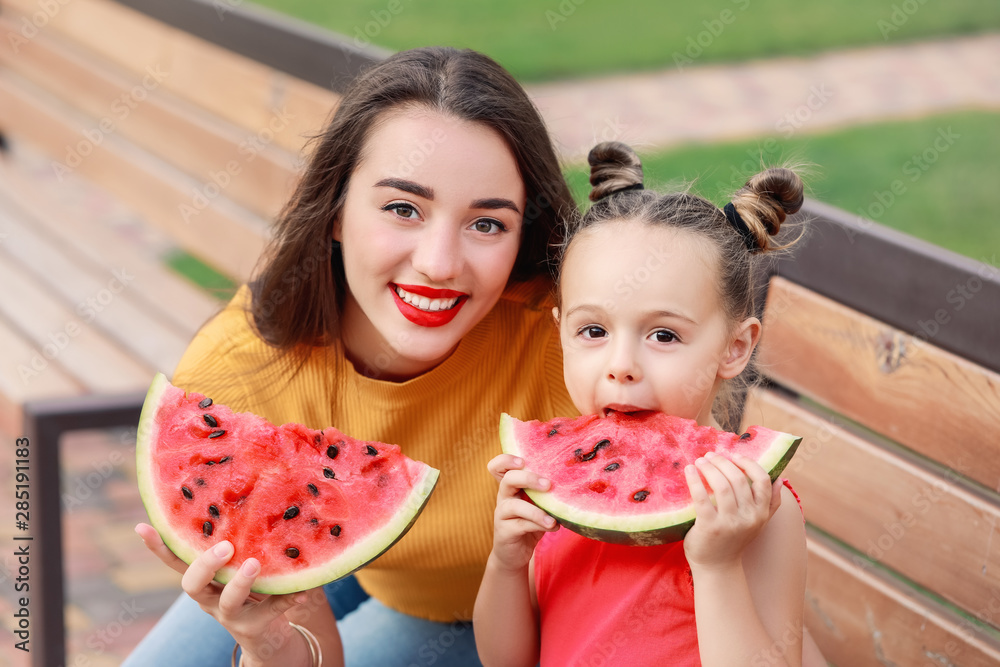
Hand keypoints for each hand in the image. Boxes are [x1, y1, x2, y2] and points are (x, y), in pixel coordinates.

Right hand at [135, 523, 309, 663]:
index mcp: (203, 580)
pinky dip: (288, 598)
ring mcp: (231, 615)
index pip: (176, 561)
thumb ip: (238, 541)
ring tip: (255, 564)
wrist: (266, 637)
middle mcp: (210, 598)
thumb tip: (249, 491)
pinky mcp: (255, 627)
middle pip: (192, 585)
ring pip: (229, 601)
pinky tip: (302, 589)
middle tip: (226, 547)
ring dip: (241, 582)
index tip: (142, 527)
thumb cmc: (250, 588)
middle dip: (205, 565)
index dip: (158, 547)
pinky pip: (272, 611)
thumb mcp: (238, 564)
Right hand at [486, 455, 558, 572]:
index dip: (506, 459)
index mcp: (510, 486)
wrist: (514, 554)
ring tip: (553, 519)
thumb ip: (545, 493)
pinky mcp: (505, 532)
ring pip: (514, 506)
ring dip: (536, 511)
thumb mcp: (537, 505)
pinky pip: (521, 525)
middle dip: (529, 478)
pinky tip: (553, 527)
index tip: (523, 460)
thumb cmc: (529, 523)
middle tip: (548, 485)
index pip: (498, 466)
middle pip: (508, 479)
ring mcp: (502, 515)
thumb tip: (572, 480)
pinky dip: (538, 525)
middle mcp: (503, 497)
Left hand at [682, 452, 781, 569]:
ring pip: (722, 486)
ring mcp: (730, 523)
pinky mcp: (710, 527)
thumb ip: (771, 502)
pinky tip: (689, 470)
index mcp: (761, 513)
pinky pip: (702, 497)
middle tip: (710, 455)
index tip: (733, 455)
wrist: (717, 567)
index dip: (748, 463)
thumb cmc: (734, 540)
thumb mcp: (758, 523)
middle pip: (738, 480)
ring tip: (700, 461)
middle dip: (723, 462)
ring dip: (710, 468)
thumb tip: (781, 479)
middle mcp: (749, 517)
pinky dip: (695, 480)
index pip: (762, 480)